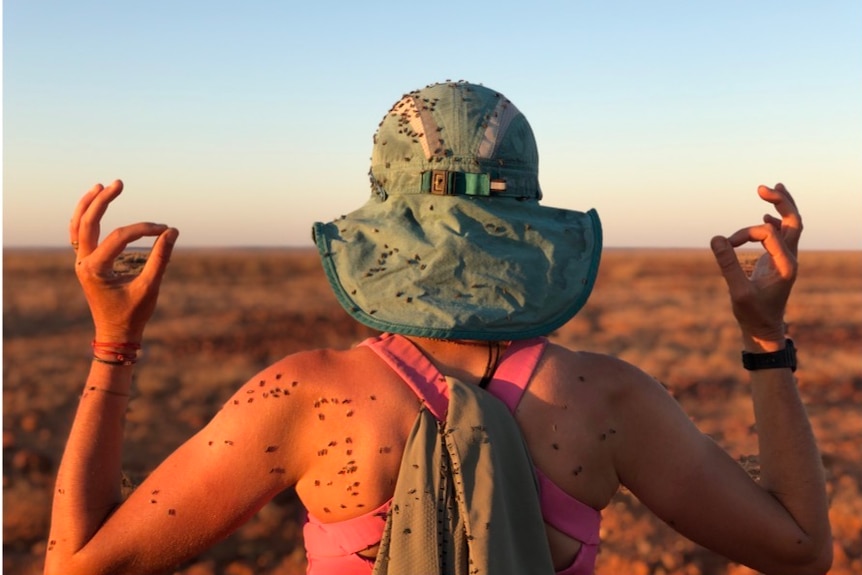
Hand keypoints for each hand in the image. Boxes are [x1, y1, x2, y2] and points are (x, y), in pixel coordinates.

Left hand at [70, 180, 178, 342]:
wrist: (116, 334)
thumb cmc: (134, 313)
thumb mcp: (150, 287)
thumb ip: (161, 258)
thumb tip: (172, 231)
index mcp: (95, 269)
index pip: (119, 237)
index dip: (144, 229)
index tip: (165, 230)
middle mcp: (83, 263)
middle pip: (87, 222)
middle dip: (102, 200)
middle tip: (119, 182)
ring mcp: (81, 263)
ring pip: (77, 226)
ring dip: (87, 205)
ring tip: (100, 186)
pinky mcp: (86, 263)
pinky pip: (80, 235)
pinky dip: (85, 219)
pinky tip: (93, 206)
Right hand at [710, 183, 801, 349]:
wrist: (765, 330)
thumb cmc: (752, 314)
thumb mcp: (738, 292)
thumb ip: (728, 264)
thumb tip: (716, 238)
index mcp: (785, 265)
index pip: (769, 233)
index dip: (743, 234)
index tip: (725, 245)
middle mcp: (790, 258)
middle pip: (793, 221)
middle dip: (781, 202)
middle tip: (763, 187)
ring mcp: (786, 259)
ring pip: (791, 225)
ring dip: (781, 207)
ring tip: (770, 189)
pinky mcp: (778, 261)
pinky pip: (783, 234)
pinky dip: (775, 221)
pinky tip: (766, 214)